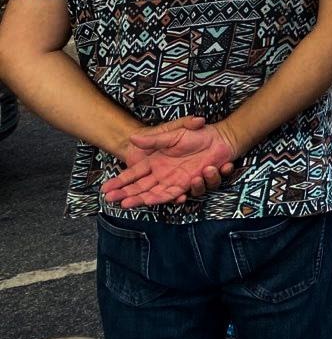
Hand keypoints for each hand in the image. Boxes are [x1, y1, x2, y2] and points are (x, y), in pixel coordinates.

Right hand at [103, 122, 237, 208]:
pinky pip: (174, 194)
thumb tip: (133, 139)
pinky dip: (164, 198)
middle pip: (140, 187)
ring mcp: (173, 180)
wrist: (218, 139)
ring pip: (153, 194)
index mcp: (154, 162)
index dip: (119, 182)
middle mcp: (161, 173)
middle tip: (111, 201)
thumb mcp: (172, 135)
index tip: (105, 189)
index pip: (133, 174)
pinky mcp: (187, 184)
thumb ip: (153, 140)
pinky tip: (152, 200)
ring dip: (140, 199)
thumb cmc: (195, 134)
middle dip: (125, 195)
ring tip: (127, 203)